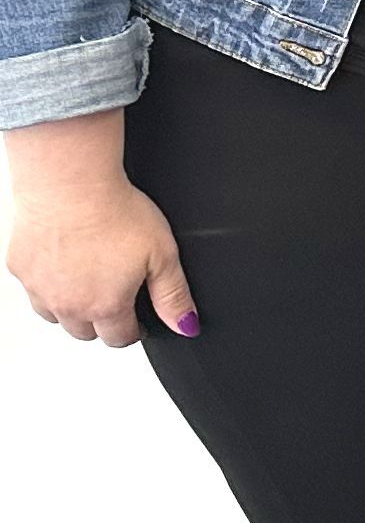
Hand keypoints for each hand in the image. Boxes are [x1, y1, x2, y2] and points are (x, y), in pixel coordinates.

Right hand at [4, 142, 195, 345]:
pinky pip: (34, 289)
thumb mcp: (163, 255)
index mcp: (106, 306)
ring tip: (89, 284)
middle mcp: (68, 304)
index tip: (139, 322)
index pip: (120, 338)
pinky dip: (48, 286)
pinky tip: (63, 265)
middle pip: (85, 333)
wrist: (70, 184)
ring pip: (55, 316)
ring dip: (72, 309)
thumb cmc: (116, 213)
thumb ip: (173, 295)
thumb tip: (186, 325)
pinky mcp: (20, 268)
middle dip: (103, 323)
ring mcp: (39, 288)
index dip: (134, 331)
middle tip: (115, 300)